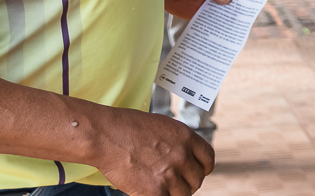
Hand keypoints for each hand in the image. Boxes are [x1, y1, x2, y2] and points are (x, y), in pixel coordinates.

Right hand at [94, 108, 214, 195]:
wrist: (106, 135)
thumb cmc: (127, 127)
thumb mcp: (162, 126)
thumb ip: (177, 142)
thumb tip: (185, 156)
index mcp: (186, 137)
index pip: (208, 159)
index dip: (203, 168)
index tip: (198, 171)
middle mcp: (182, 155)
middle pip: (197, 179)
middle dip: (187, 182)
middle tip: (174, 182)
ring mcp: (169, 174)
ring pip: (184, 194)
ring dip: (174, 193)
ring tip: (161, 187)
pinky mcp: (155, 191)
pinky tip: (152, 192)